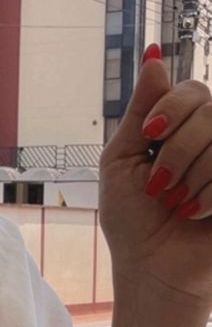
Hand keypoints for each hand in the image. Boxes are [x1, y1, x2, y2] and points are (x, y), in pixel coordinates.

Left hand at [99, 46, 211, 315]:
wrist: (152, 271)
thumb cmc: (133, 220)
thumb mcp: (123, 159)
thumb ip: (143, 109)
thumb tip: (153, 54)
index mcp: (187, 128)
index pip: (194, 89)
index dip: (173, 105)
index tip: (153, 133)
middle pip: (211, 108)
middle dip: (177, 148)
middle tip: (160, 186)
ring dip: (193, 173)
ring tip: (179, 204)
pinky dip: (210, 193)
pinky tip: (197, 214)